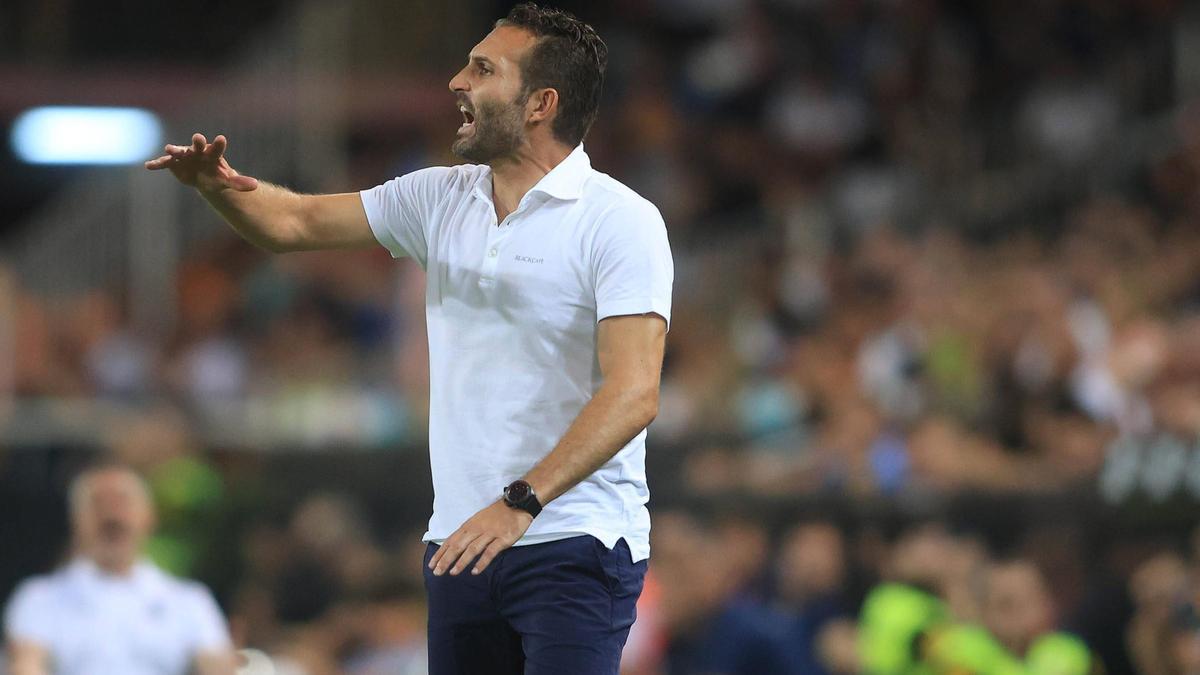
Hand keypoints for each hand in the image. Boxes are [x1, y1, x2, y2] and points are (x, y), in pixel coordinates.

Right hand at [144, 133, 258, 193]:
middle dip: (197, 142)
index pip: (217, 148)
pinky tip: (149, 166)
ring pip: (179, 152)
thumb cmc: (217, 176)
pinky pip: (165, 163)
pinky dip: (158, 164)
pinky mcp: (174, 164)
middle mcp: (198, 151)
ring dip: (175, 150)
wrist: (203, 177)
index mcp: (213, 154)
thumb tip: (256, 186)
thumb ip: (239, 183)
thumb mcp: (228, 181)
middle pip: (198, 145)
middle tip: (198, 138)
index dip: (219, 144)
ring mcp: (185, 156)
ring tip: (169, 149)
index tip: (221, 139)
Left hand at [428, 500, 532, 575]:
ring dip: (461, 561)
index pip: (451, 540)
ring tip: (453, 572)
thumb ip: (469, 532)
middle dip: (446, 559)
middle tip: (437, 572)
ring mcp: (490, 533)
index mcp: (470, 525)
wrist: (517, 503)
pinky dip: (482, 562)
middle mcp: (477, 529)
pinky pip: (490, 551)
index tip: (432, 564)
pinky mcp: (502, 538)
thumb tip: (456, 546)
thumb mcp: (479, 519)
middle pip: (458, 545)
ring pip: (472, 549)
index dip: (441, 553)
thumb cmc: (498, 514)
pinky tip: (475, 571)